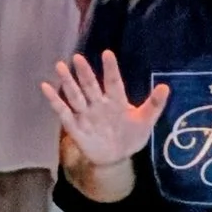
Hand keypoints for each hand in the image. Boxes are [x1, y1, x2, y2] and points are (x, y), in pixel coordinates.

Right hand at [41, 51, 166, 167]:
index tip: (107, 53)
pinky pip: (63, 112)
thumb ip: (154, 105)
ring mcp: (85, 114)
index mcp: (116, 100)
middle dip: (84, 73)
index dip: (110, 69)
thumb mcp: (146, 122)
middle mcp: (98, 103)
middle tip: (77, 57)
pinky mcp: (75, 126)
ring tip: (59, 67)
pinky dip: (54, 100)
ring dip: (67, 82)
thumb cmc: (131, 136)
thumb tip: (166, 86)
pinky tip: (45, 87)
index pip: (113, 82)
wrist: (116, 158)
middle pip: (90, 86)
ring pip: (75, 95)